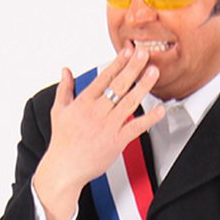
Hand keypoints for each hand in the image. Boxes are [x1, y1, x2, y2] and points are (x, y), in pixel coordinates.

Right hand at [32, 46, 165, 219]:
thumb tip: (65, 70)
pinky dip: (149, 118)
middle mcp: (96, 112)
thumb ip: (65, 88)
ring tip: (154, 72)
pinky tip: (160, 110)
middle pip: (118, 85)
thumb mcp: (58, 111)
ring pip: (128, 102)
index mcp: (83, 102)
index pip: (103, 77)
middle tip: (144, 53)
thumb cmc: (62, 141)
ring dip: (143, 86)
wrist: (64, 168)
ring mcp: (107, 126)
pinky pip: (135, 127)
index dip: (117, 62)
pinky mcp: (116, 142)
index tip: (128, 50)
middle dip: (133, 67)